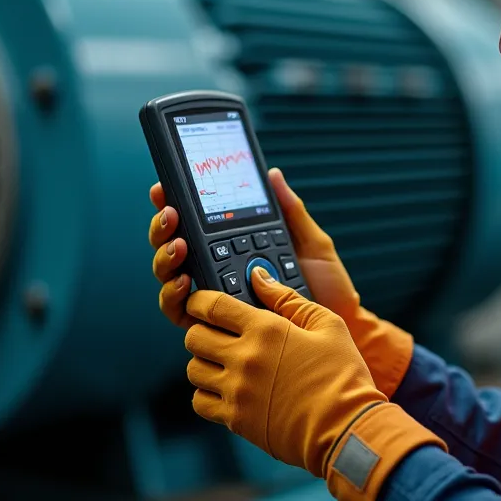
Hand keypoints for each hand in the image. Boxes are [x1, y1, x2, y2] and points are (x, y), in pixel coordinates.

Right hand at [147, 169, 414, 395]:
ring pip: (168, 275)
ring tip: (180, 246)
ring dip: (165, 258)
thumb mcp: (312, 243)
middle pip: (172, 246)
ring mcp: (212, 297)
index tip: (164, 188)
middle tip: (171, 214)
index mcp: (234, 247)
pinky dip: (173, 296)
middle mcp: (216, 270)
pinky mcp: (212, 326)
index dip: (173, 203)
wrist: (338, 326)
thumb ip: (290, 211)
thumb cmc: (326, 286)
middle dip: (162, 227)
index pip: (195, 223)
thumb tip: (272, 175)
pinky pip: (179, 312)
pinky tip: (184, 283)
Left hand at [184, 266, 445, 497]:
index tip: (201, 303)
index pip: (212, 305)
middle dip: (202, 330)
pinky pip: (200, 402)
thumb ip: (288, 298)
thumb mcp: (327, 325)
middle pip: (194, 336)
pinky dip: (207, 394)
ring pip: (194, 369)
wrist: (347, 428)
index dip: (200, 300)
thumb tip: (259, 277)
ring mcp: (237, 391)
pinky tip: (226, 389)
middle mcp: (245, 358)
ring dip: (204, 362)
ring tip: (223, 362)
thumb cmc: (343, 375)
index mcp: (266, 329)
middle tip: (216, 333)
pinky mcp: (236, 419)